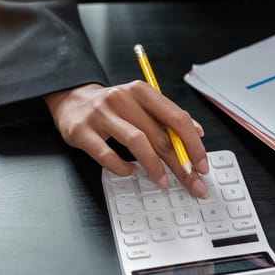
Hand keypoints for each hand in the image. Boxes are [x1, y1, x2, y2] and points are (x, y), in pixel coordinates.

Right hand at [44, 82, 209, 197]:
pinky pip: (106, 155)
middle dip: (180, 164)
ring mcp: (101, 114)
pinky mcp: (82, 131)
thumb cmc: (115, 107)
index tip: (202, 165)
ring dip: (154, 166)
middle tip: (192, 182)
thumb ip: (168, 118)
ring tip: (163, 181)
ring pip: (137, 143)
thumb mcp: (143, 104)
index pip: (177, 118)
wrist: (72, 100)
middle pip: (160, 135)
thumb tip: (198, 133)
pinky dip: (122, 167)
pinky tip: (131, 172)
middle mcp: (123, 98)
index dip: (193, 144)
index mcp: (143, 91)